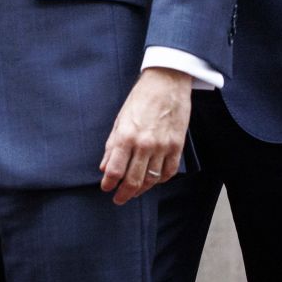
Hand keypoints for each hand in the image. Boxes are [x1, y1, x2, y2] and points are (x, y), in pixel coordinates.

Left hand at [99, 66, 190, 203]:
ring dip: (141, 189)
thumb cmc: (140, 98)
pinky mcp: (177, 146)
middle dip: (124, 193)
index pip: (115, 169)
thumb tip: (104, 166)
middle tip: (119, 199)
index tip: (106, 188)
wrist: (167, 82)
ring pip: (151, 179)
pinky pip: (169, 171)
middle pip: (133, 180)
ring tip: (134, 192)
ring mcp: (163, 147)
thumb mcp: (120, 119)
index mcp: (126, 136)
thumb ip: (112, 145)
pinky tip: (153, 180)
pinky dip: (160, 180)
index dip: (109, 183)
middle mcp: (144, 144)